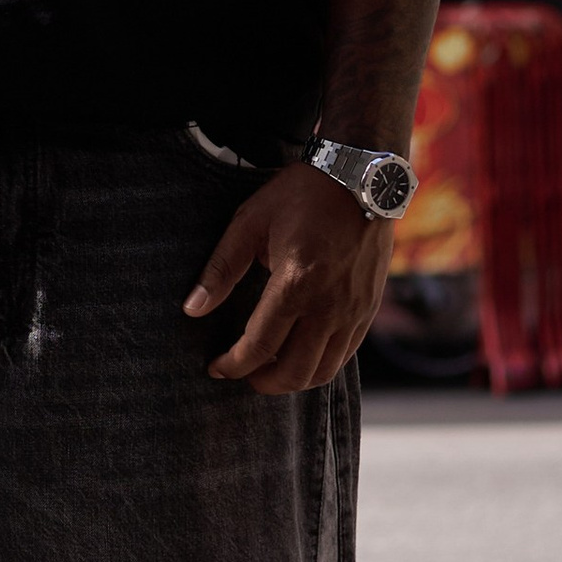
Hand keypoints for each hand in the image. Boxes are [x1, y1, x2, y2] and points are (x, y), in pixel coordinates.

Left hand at [185, 165, 394, 391]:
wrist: (360, 179)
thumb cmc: (300, 196)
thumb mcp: (249, 224)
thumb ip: (220, 270)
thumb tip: (192, 308)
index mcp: (296, 283)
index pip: (260, 346)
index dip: (234, 365)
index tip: (216, 368)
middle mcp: (330, 305)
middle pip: (294, 371)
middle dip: (261, 382)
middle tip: (240, 373)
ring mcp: (355, 311)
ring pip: (323, 371)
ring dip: (292, 380)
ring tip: (267, 368)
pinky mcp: (369, 309)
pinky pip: (345, 355)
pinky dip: (319, 365)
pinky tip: (298, 354)